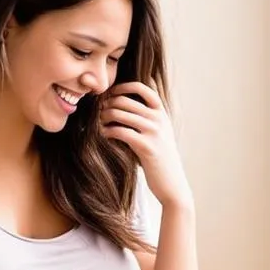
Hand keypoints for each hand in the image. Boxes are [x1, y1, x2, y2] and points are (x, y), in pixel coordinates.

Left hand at [99, 81, 193, 209]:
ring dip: (104, 117)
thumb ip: (146, 118)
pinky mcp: (146, 146)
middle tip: (97, 112)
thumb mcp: (157, 133)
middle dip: (107, 103)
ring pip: (120, 114)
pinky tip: (102, 135)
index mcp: (161, 113)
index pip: (143, 87)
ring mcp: (153, 132)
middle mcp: (159, 119)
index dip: (123, 87)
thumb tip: (122, 105)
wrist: (172, 183)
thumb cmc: (159, 158)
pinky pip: (120, 131)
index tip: (110, 95)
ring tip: (97, 123)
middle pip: (125, 100)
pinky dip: (107, 131)